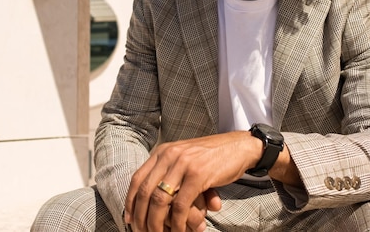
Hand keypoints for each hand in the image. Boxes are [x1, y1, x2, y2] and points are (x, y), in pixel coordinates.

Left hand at [124, 131, 261, 231]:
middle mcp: (169, 155)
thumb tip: (153, 198)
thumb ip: (169, 171)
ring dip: (156, 223)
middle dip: (141, 217)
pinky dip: (177, 223)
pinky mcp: (198, 175)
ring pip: (160, 200)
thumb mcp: (185, 158)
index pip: (138, 179)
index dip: (130, 201)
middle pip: (145, 191)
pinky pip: (181, 205)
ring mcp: (183, 164)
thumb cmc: (212, 156)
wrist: (239, 147)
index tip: (130, 219)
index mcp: (163, 151)